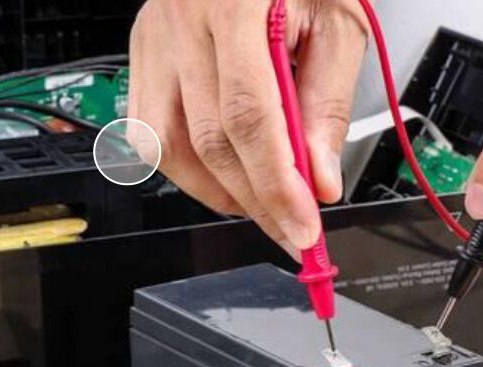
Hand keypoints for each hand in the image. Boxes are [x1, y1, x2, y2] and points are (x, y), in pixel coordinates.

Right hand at [128, 0, 368, 257]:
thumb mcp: (339, 25)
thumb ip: (327, 104)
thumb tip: (318, 180)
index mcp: (232, 4)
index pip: (248, 118)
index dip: (276, 185)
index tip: (303, 228)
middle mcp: (181, 20)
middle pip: (208, 140)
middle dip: (256, 200)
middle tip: (292, 229)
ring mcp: (154, 36)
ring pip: (166, 145)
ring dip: (219, 192)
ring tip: (262, 207)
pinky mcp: (143, 50)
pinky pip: (148, 129)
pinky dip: (187, 168)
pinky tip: (223, 176)